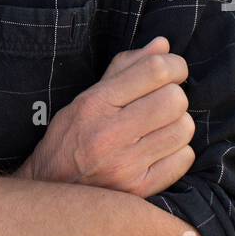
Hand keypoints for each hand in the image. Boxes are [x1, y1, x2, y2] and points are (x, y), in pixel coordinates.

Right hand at [14, 36, 195, 198]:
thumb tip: (163, 46)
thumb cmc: (71, 137)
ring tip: (159, 128)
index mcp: (95, 104)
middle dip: (174, 96)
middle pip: (174, 100)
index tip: (175, 69)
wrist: (51, 190)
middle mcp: (109, 133)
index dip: (174, 65)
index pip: (154, 71)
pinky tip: (159, 151)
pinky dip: (178, 152)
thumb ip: (125, 68)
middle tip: (162, 102)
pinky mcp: (140, 189)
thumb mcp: (87, 96)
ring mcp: (126, 165)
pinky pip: (183, 160)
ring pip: (183, 129)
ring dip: (177, 125)